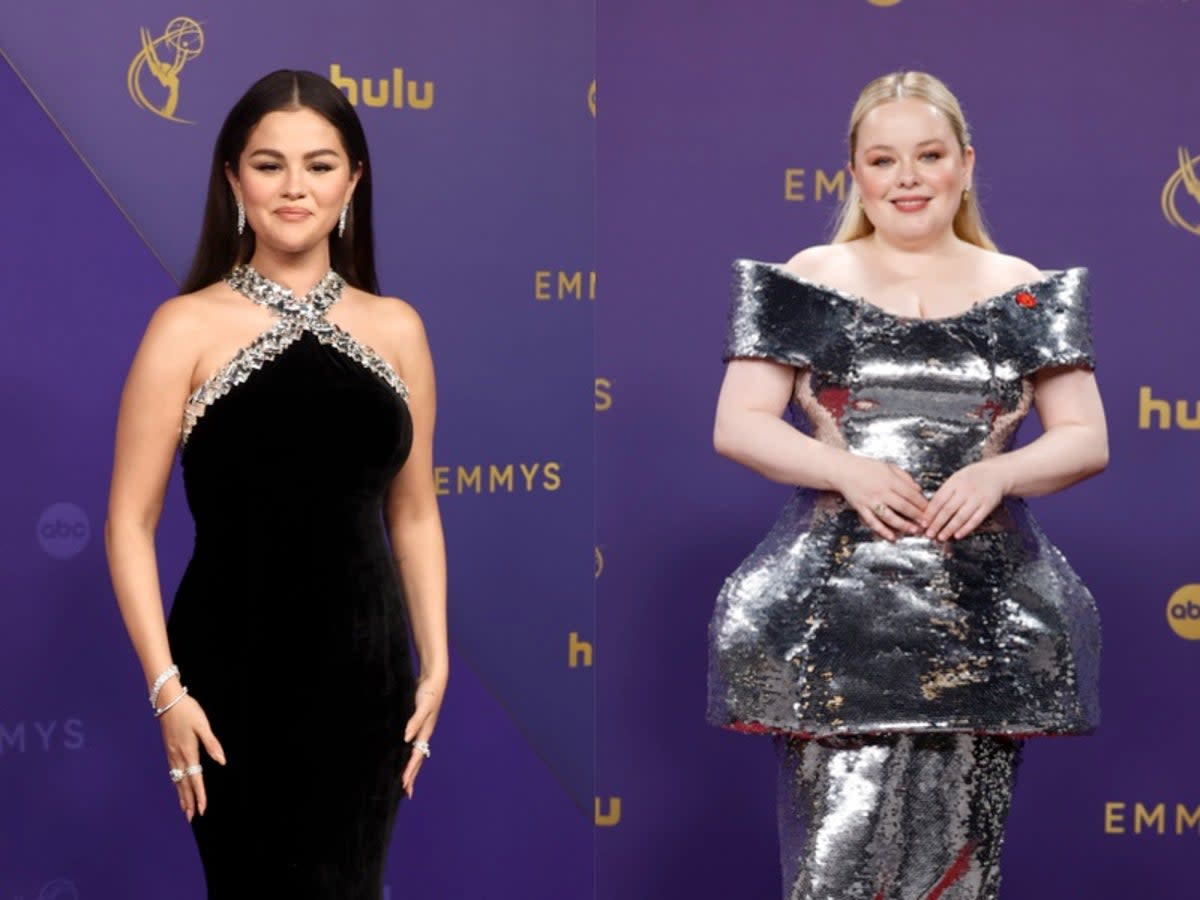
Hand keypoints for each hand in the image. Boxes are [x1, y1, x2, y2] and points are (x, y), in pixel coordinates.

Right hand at [158, 690, 225, 822]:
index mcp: (188, 752)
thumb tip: (222, 761)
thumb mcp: (203, 725)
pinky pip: (173, 773)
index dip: (199, 795)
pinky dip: (176, 784)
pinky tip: (178, 787)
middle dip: (189, 801)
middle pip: (184, 784)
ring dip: (181, 795)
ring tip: (184, 808)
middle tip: (191, 818)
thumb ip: (212, 744)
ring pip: (177, 780)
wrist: (167, 701)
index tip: (202, 809)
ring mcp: (172, 754)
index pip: (195, 779)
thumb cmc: (188, 711)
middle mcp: (178, 757)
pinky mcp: (169, 750)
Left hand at [401, 674, 445, 798]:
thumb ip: (414, 721)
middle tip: (406, 792)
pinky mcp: (417, 723)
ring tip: (406, 779)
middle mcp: (424, 733)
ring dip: (411, 767)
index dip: (409, 771)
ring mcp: (422, 729)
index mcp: (425, 732)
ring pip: (416, 753)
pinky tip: (404, 754)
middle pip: (418, 759)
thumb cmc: (429, 691)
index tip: (403, 784)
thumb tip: (406, 738)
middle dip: (412, 775)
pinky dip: (409, 753)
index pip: (416, 756)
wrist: (434, 678)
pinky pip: (413, 744)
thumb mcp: (422, 706)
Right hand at [832, 454, 927, 541]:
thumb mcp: (889, 467)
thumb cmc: (867, 467)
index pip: (911, 494)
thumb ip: (905, 477)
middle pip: (903, 507)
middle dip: (917, 517)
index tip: (930, 510)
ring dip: (904, 526)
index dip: (922, 504)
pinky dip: (883, 531)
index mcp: (890, 480)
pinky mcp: (861, 508)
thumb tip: (919, 490)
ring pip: (890, 517)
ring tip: (914, 531)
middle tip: (926, 524)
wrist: (844, 470)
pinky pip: (873, 522)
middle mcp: (881, 491)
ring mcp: (871, 501)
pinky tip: (892, 537)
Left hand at [921, 461, 1006, 540]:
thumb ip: (944, 493)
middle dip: (937, 523)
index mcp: (954, 483)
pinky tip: (957, 535)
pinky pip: (976, 519)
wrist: (997, 473)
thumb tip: (929, 510)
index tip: (923, 523)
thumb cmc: (972, 478)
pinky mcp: (988, 506)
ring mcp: (977, 499)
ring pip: (961, 516)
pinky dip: (966, 528)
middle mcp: (965, 490)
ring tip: (941, 537)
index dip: (930, 513)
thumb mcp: (956, 479)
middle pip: (948, 509)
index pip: (938, 500)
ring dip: (949, 529)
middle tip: (929, 534)